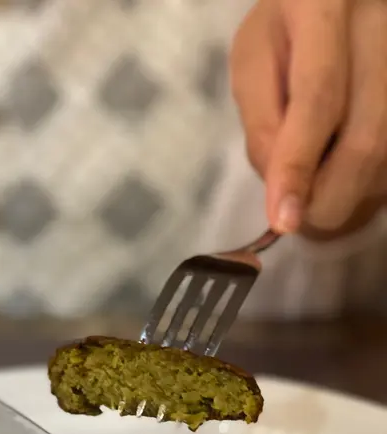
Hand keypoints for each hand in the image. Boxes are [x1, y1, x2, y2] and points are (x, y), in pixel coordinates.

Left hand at [231, 0, 386, 236]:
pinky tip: (346, 170)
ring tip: (316, 178)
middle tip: (294, 214)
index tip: (283, 220)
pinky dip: (370, 183)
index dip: (299, 165)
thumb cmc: (288, 28)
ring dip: (348, 193)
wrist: (347, 2)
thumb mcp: (255, 61)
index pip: (319, 98)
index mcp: (327, 4)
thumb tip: (284, 191)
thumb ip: (263, 122)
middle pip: (368, 140)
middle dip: (325, 197)